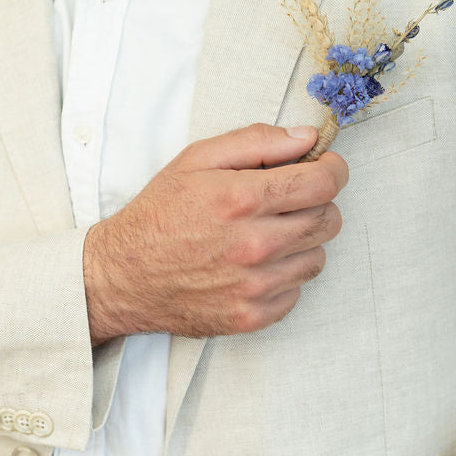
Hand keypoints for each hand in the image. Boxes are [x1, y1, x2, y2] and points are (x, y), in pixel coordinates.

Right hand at [83, 123, 347, 343]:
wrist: (122, 275)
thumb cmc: (159, 213)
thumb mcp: (197, 159)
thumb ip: (256, 141)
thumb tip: (306, 138)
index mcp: (241, 199)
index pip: (323, 183)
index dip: (333, 169)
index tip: (326, 166)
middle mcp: (253, 245)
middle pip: (328, 219)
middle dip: (318, 202)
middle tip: (290, 198)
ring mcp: (254, 286)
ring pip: (317, 257)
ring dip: (302, 241)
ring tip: (267, 233)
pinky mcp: (252, 316)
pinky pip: (297, 291)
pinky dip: (284, 275)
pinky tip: (255, 264)